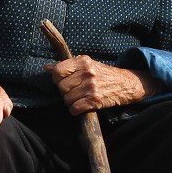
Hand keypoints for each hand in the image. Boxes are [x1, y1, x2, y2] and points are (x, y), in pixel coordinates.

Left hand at [44, 56, 159, 114]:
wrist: (125, 84)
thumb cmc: (103, 74)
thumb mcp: (87, 64)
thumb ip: (67, 66)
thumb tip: (46, 68)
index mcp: (83, 62)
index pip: (58, 71)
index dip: (56, 78)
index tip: (61, 81)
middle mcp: (87, 73)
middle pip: (61, 87)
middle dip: (64, 92)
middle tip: (73, 91)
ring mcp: (91, 87)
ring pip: (67, 99)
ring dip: (70, 102)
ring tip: (78, 99)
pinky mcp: (95, 100)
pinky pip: (75, 109)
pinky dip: (75, 110)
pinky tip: (81, 106)